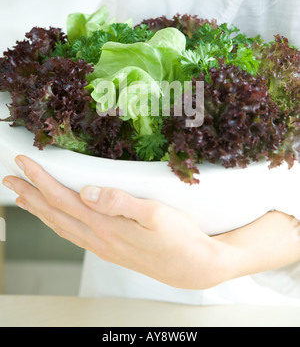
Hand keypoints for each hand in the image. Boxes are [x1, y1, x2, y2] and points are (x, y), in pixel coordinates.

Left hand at [2, 155, 223, 289]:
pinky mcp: (111, 250)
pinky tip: (57, 220)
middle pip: (54, 214)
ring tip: (24, 199)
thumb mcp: (156, 215)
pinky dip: (57, 223)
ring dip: (39, 211)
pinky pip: (73, 235)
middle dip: (28, 195)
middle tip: (9, 179)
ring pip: (61, 227)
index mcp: (105, 226)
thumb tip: (87, 192)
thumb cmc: (180, 239)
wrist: (195, 267)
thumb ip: (120, 202)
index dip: (40, 180)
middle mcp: (98, 239)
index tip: (23, 162)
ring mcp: (103, 247)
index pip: (62, 199)